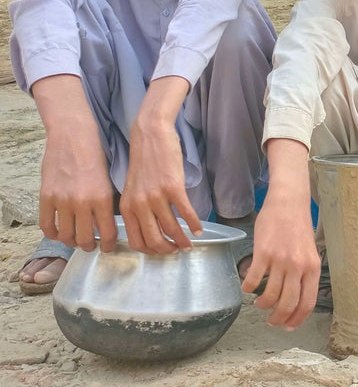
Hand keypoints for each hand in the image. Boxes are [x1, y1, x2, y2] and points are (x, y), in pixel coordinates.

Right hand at [39, 119, 117, 252]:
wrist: (73, 136)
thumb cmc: (96, 154)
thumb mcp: (109, 178)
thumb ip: (107, 201)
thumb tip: (107, 223)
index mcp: (103, 197)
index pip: (107, 232)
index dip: (108, 245)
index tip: (108, 247)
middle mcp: (82, 202)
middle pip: (85, 239)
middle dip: (90, 246)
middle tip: (91, 245)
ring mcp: (62, 201)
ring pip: (66, 235)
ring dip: (71, 241)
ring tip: (76, 239)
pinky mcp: (46, 197)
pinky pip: (47, 226)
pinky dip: (53, 233)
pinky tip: (59, 232)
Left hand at [120, 98, 201, 253]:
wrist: (150, 135)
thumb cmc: (144, 160)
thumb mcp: (132, 188)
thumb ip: (138, 208)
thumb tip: (152, 226)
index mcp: (127, 208)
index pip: (137, 240)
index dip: (151, 251)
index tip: (162, 251)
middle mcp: (139, 206)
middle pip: (154, 240)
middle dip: (168, 250)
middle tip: (178, 251)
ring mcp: (156, 197)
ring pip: (172, 229)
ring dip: (183, 240)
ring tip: (190, 243)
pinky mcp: (173, 187)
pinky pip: (186, 213)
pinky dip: (194, 224)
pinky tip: (199, 229)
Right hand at [244, 194, 320, 329]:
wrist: (289, 202)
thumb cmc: (299, 227)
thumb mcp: (310, 252)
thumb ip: (305, 274)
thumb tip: (296, 299)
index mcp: (312, 268)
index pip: (307, 303)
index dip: (297, 319)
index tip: (288, 327)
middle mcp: (298, 267)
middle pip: (288, 304)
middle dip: (277, 319)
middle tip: (271, 321)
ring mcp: (280, 260)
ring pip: (270, 296)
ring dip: (262, 305)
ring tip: (259, 303)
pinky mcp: (263, 253)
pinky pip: (252, 280)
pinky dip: (248, 288)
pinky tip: (248, 287)